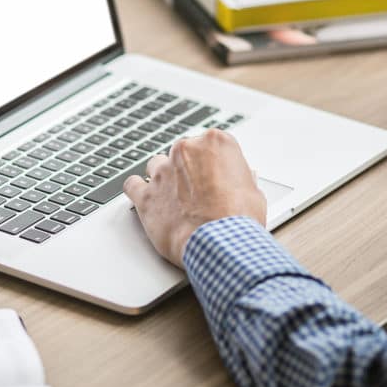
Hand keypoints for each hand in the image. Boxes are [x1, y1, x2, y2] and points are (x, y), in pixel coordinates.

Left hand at [122, 129, 266, 267]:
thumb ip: (241, 179)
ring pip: (156, 165)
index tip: (216, 177)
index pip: (211, 145)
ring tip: (175, 199)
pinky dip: (138, 190)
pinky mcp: (146, 194)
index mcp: (215, 142)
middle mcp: (186, 150)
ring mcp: (162, 171)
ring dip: (164, 178)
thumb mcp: (254, 193)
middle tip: (199, 193)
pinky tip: (146, 198)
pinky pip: (132, 185)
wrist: (219, 243)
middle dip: (188, 170)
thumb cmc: (239, 219)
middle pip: (182, 153)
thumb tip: (241, 179)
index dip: (213, 164)